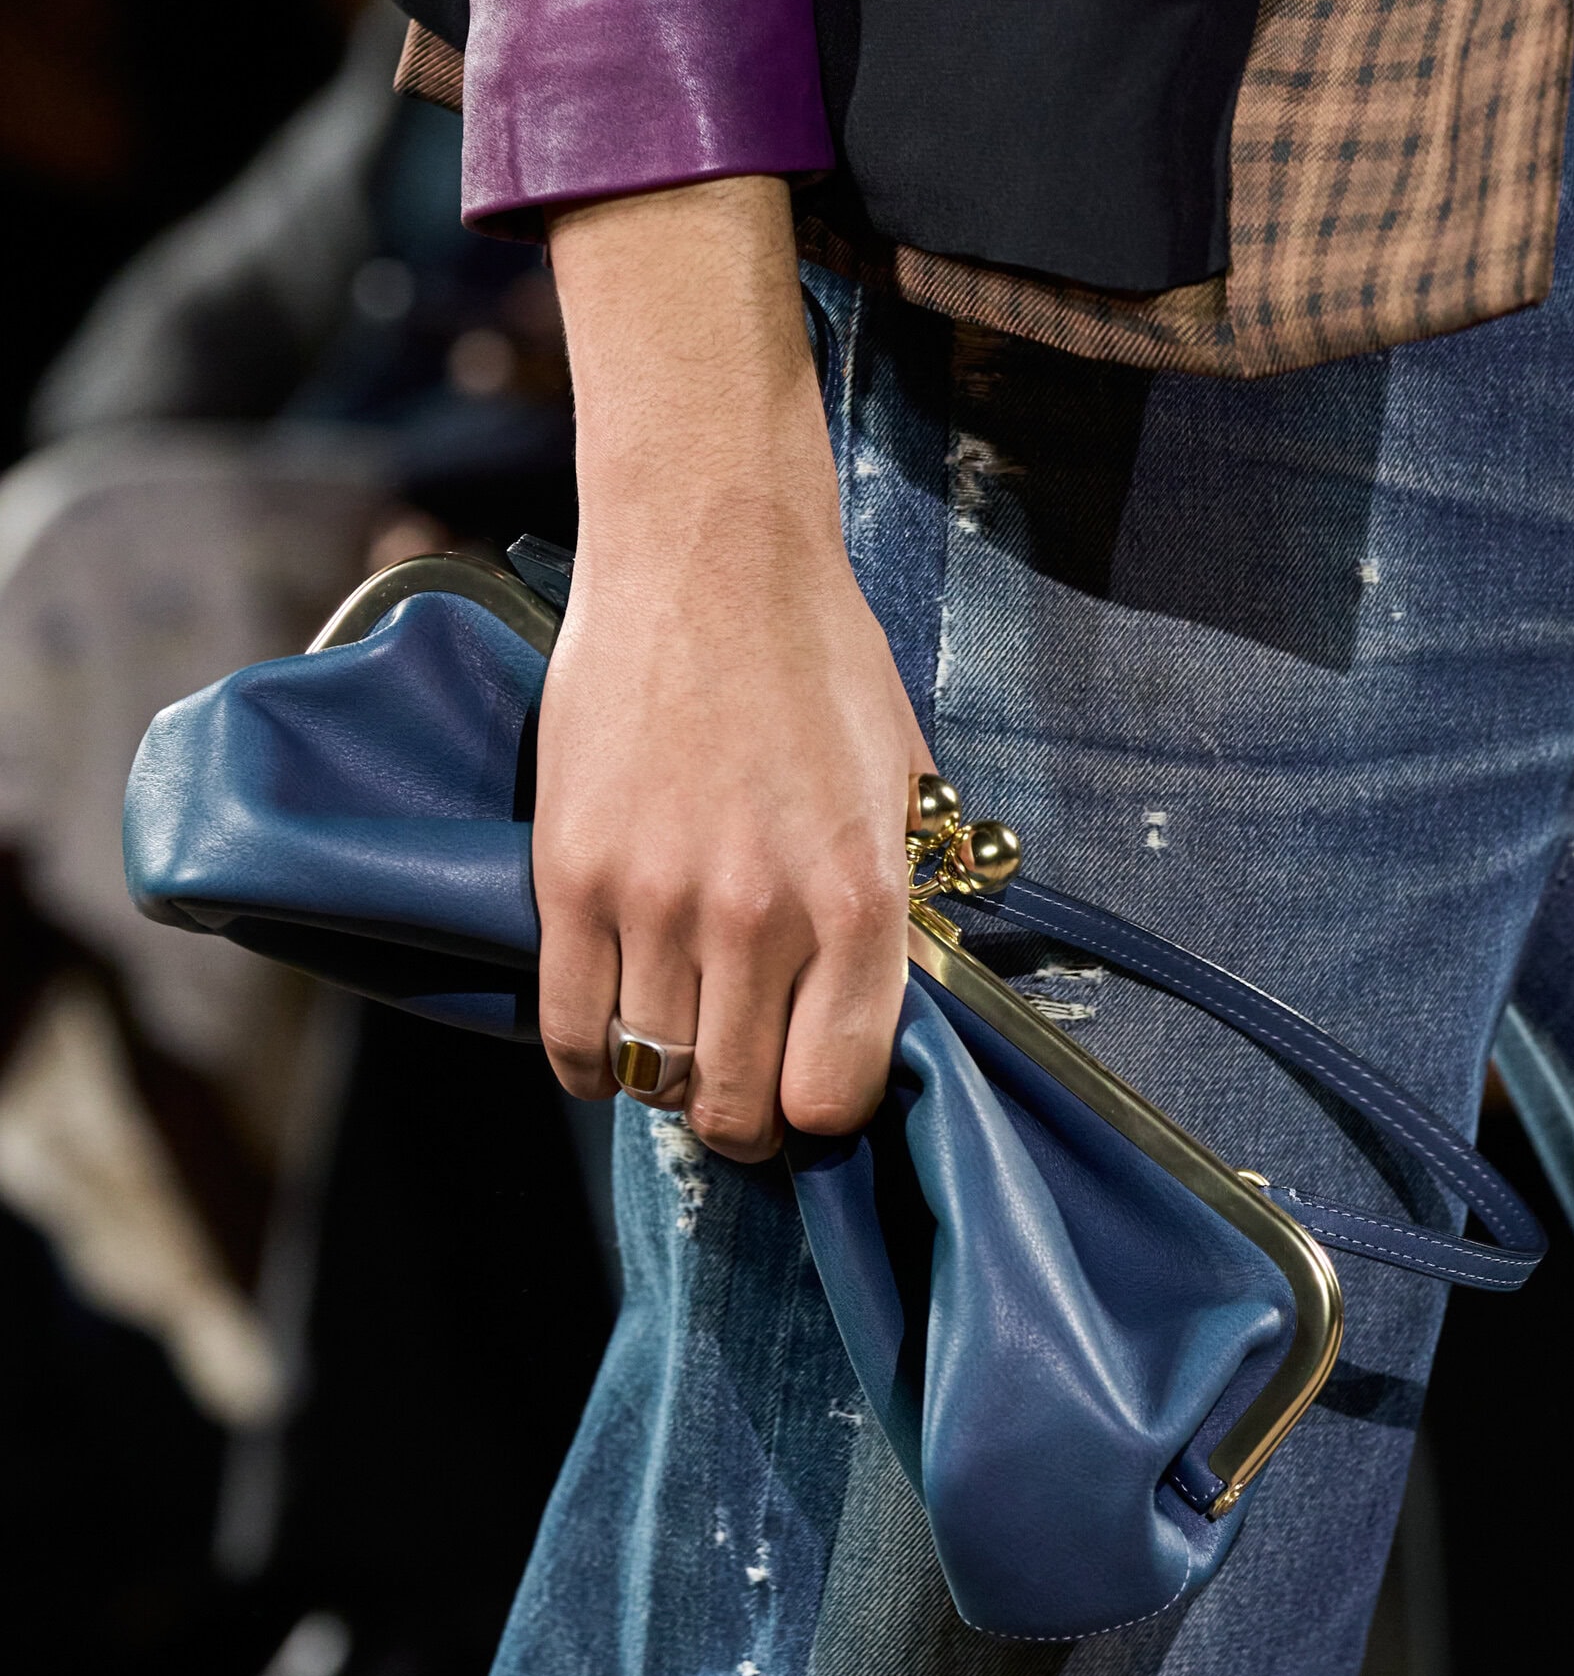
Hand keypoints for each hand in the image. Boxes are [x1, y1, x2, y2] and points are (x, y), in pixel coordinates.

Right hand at [533, 176, 928, 1159]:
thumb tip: (897, 1000)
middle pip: (739, 1107)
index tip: (811, 1089)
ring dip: (669, 1080)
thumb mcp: (901, 782)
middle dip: (746, 1119)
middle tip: (742, 1087)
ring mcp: (655, 903)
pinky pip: (571, 1031)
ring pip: (654, 1074)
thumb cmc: (816, 658)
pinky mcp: (571, 876)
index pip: (834, 1095)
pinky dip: (591, 1061)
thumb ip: (900, 903)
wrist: (707, 556)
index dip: (823, 1112)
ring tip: (680, 1046)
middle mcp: (760, 919)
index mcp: (860, 901)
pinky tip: (614, 1036)